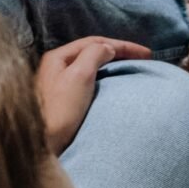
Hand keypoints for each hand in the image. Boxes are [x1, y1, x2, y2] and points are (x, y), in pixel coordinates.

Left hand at [36, 37, 151, 154]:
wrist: (42, 144)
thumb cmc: (60, 111)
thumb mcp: (79, 76)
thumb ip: (94, 55)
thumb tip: (108, 49)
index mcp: (58, 58)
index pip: (95, 43)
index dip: (122, 46)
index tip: (146, 54)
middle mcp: (56, 67)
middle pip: (92, 53)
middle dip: (118, 53)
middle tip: (143, 59)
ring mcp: (59, 84)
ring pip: (91, 67)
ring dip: (112, 65)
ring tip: (131, 69)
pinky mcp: (64, 101)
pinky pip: (88, 82)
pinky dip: (105, 79)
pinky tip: (113, 85)